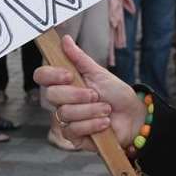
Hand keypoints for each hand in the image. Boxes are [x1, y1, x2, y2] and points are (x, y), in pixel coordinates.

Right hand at [32, 35, 145, 151]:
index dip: (51, 75)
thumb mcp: (100, 73)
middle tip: (96, 95)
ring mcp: (66, 119)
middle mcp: (62, 100)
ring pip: (65, 113)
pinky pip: (73, 130)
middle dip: (77, 95)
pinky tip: (104, 123)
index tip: (69, 75)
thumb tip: (65, 39)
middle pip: (51, 95)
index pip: (42, 76)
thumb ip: (80, 58)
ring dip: (91, 111)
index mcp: (65, 82)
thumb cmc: (116, 94)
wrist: (133, 116)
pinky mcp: (73, 137)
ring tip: (106, 109)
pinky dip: (92, 124)